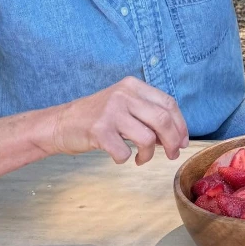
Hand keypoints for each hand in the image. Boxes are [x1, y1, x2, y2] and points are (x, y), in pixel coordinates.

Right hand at [46, 77, 188, 165]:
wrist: (61, 123)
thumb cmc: (98, 117)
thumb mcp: (125, 105)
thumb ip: (149, 115)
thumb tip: (177, 137)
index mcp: (133, 86)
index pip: (169, 103)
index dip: (181, 125)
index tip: (183, 141)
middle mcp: (124, 95)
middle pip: (163, 120)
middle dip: (173, 141)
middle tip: (172, 155)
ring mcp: (111, 111)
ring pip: (147, 138)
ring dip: (149, 154)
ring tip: (141, 158)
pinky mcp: (99, 130)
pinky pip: (124, 151)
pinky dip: (125, 159)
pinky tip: (120, 157)